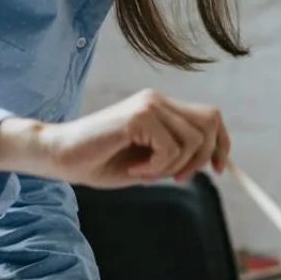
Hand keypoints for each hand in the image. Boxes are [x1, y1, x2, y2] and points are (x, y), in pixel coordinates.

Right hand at [0, 89, 230, 187]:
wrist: (58, 156)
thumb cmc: (98, 161)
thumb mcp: (148, 162)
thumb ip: (176, 157)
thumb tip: (211, 162)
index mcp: (161, 108)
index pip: (210, 117)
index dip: (222, 143)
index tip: (218, 169)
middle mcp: (157, 100)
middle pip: (210, 123)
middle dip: (201, 158)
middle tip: (176, 178)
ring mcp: (148, 105)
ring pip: (193, 141)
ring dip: (172, 167)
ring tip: (143, 173)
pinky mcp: (139, 116)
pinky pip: (170, 149)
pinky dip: (156, 168)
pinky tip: (134, 170)